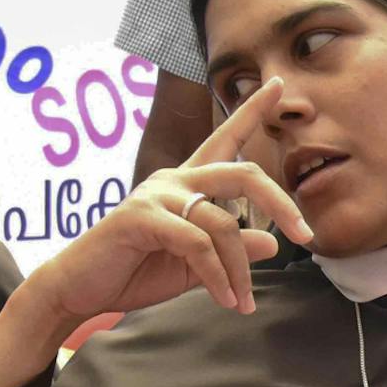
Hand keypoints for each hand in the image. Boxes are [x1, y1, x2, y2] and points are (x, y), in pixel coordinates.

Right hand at [24, 78, 312, 327]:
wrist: (81, 289)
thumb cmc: (136, 271)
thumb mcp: (196, 265)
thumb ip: (231, 251)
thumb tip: (272, 243)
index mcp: (187, 183)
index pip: (225, 139)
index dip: (251, 111)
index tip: (277, 84)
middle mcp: (174, 179)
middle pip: (243, 173)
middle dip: (281, 203)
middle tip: (306, 235)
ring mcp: (156, 195)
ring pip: (222, 223)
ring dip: (240, 270)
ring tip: (243, 302)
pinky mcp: (140, 217)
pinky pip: (197, 244)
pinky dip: (218, 276)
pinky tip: (226, 301)